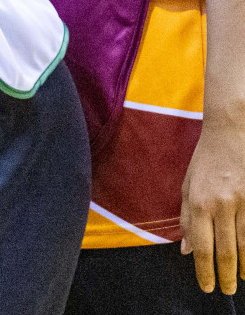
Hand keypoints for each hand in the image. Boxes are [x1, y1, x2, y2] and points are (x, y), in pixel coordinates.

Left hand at [181, 114, 244, 293]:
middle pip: (227, 250)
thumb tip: (186, 250)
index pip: (202, 245)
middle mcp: (223, 204)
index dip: (205, 270)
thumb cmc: (206, 160)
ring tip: (241, 280)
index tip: (207, 287)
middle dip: (226, 275)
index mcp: (200, 202)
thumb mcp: (187, 186)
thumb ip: (186, 218)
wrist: (232, 132)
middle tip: (226, 291)